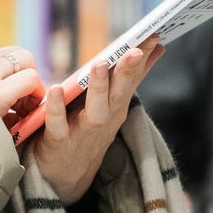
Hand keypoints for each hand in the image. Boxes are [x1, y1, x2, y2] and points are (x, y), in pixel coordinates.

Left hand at [0, 48, 43, 119]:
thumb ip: (18, 120)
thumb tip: (27, 112)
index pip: (32, 78)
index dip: (37, 92)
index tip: (29, 107)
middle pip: (24, 57)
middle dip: (28, 74)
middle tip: (21, 94)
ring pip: (4, 52)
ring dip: (9, 69)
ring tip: (2, 89)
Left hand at [29, 41, 163, 204]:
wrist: (64, 177)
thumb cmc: (87, 132)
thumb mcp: (112, 104)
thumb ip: (130, 77)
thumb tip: (157, 47)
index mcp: (117, 106)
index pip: (133, 79)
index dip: (144, 58)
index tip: (154, 36)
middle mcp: (105, 118)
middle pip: (120, 93)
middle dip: (129, 71)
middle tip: (136, 49)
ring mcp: (84, 131)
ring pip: (96, 109)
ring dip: (100, 88)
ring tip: (101, 64)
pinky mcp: (59, 141)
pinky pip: (58, 124)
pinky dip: (57, 107)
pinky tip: (55, 88)